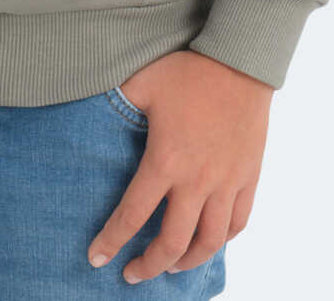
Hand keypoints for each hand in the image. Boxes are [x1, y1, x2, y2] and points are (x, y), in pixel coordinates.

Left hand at [88, 49, 272, 283]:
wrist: (240, 60)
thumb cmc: (189, 70)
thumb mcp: (143, 82)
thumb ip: (116, 102)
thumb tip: (85, 107)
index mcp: (165, 161)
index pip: (132, 214)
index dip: (112, 241)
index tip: (97, 259)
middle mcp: (197, 181)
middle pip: (173, 243)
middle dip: (149, 265)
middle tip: (132, 274)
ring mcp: (227, 182)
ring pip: (209, 241)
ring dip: (187, 261)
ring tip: (171, 267)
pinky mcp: (248, 177)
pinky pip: (238, 222)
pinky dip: (222, 239)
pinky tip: (209, 240)